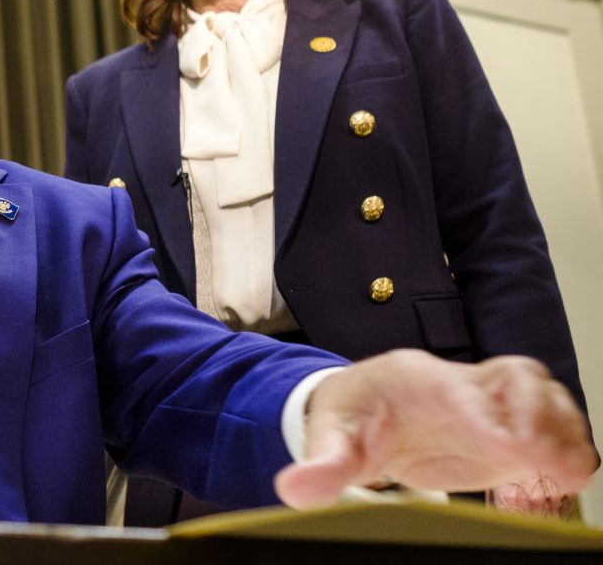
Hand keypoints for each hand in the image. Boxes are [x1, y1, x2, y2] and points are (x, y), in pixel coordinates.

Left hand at [274, 350, 595, 509]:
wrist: (363, 411)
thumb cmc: (349, 417)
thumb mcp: (328, 439)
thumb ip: (321, 465)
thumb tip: (296, 489)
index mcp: (410, 378)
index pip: (454, 386)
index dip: (481, 412)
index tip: (500, 443)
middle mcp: (458, 382)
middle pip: (512, 377)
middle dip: (538, 413)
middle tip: (551, 458)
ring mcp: (486, 403)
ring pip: (539, 393)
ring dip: (561, 428)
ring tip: (570, 471)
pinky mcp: (506, 430)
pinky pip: (548, 424)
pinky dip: (565, 447)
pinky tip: (566, 476)